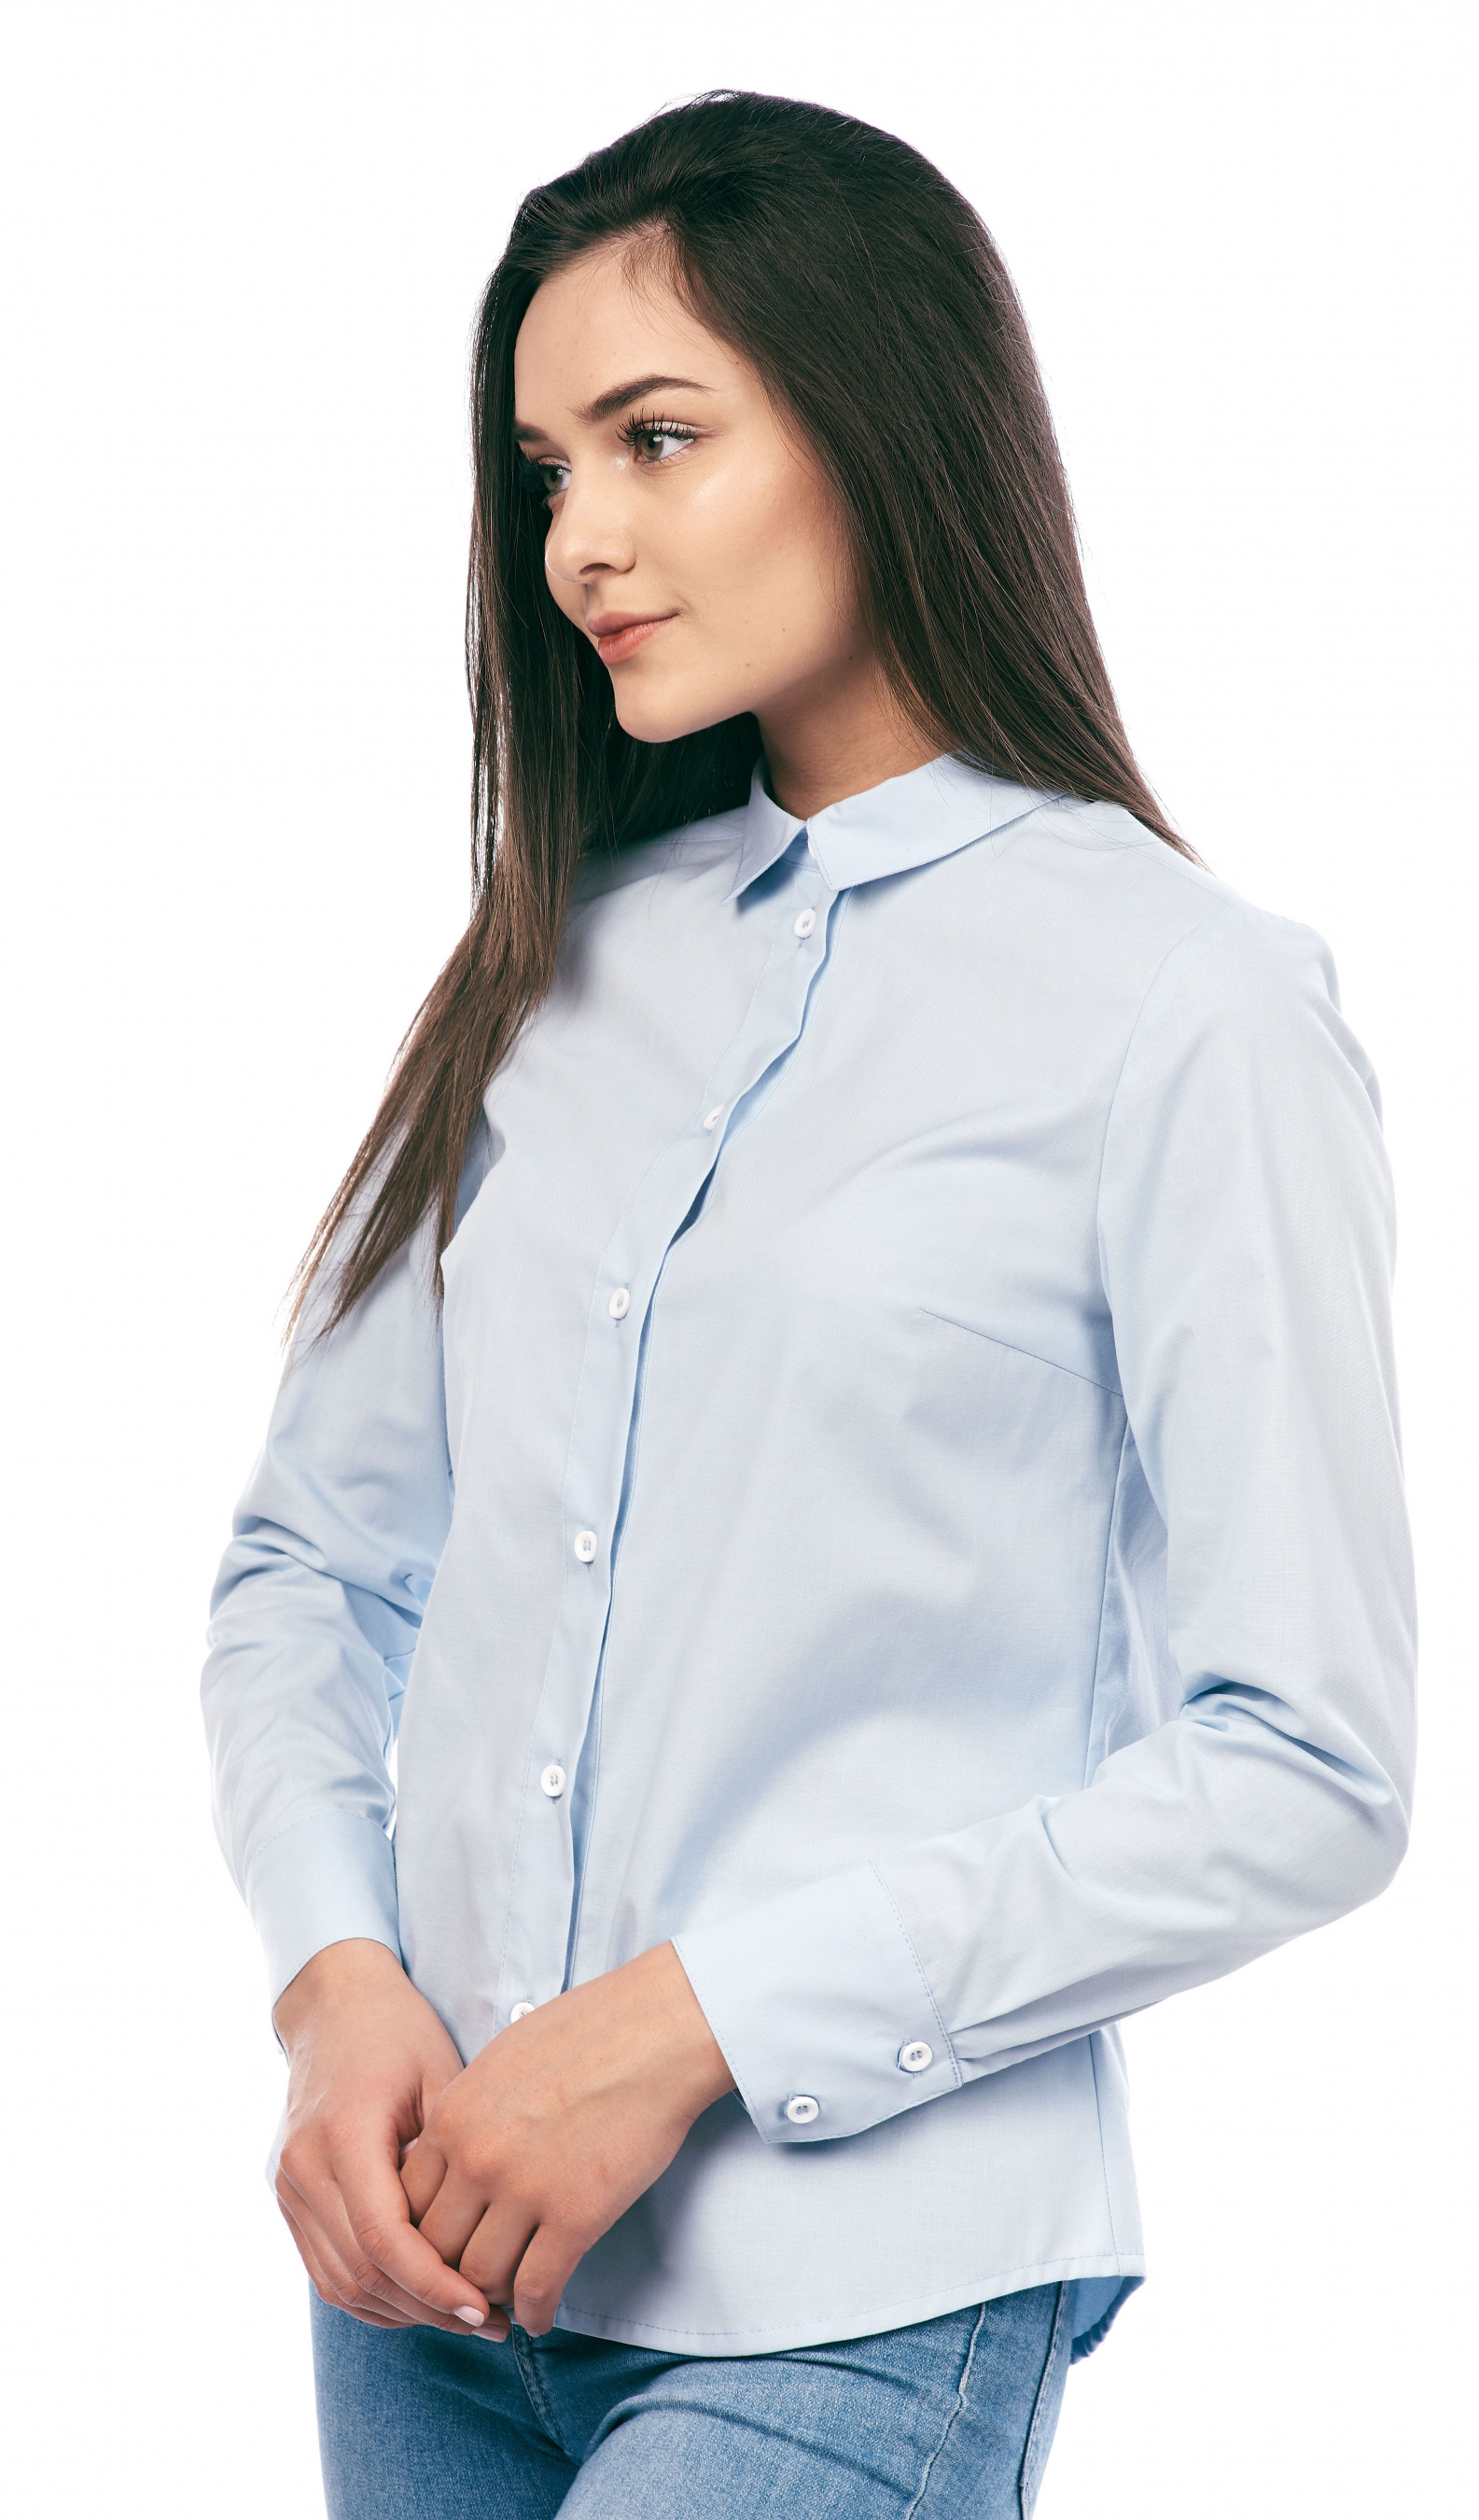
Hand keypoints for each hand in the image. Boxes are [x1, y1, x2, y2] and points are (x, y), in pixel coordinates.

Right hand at [272, 1937, 504, 2337]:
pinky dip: (373, 2294)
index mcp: (343, 2133)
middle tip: (491, 2322)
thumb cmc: (399, 2032)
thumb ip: (455, 2156)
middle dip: (428, 2308)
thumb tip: (495, 2238)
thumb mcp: (441, 2076)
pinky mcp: (288, 2198)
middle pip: (362, 2273)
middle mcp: (304, 2167)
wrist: (333, 2005)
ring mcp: (288, 2186)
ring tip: (464, 2317)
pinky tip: (422, 2298)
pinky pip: (326, 2269)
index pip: (386, 2240)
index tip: (487, 2307)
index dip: (437, 2285)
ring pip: (340, 2283)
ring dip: (401, 2311)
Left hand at [400, 1942, 734, 2334]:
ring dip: (490, 2298)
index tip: (443, 2246)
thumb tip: (450, 2158)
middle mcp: (476, 2157)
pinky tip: (541, 2315)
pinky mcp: (575, 2216)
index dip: (419, 2234)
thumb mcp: (502, 2061)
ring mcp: (524, 2190)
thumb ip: (468, 2113)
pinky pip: (537, 2288)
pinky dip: (535, 2313)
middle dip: (447, 2274)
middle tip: (467, 2287)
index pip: (406, 2202)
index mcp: (453, 2115)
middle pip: (435, 2248)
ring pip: (479, 2278)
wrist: (657, 2030)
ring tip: (505, 2302)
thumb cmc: (588, 2033)